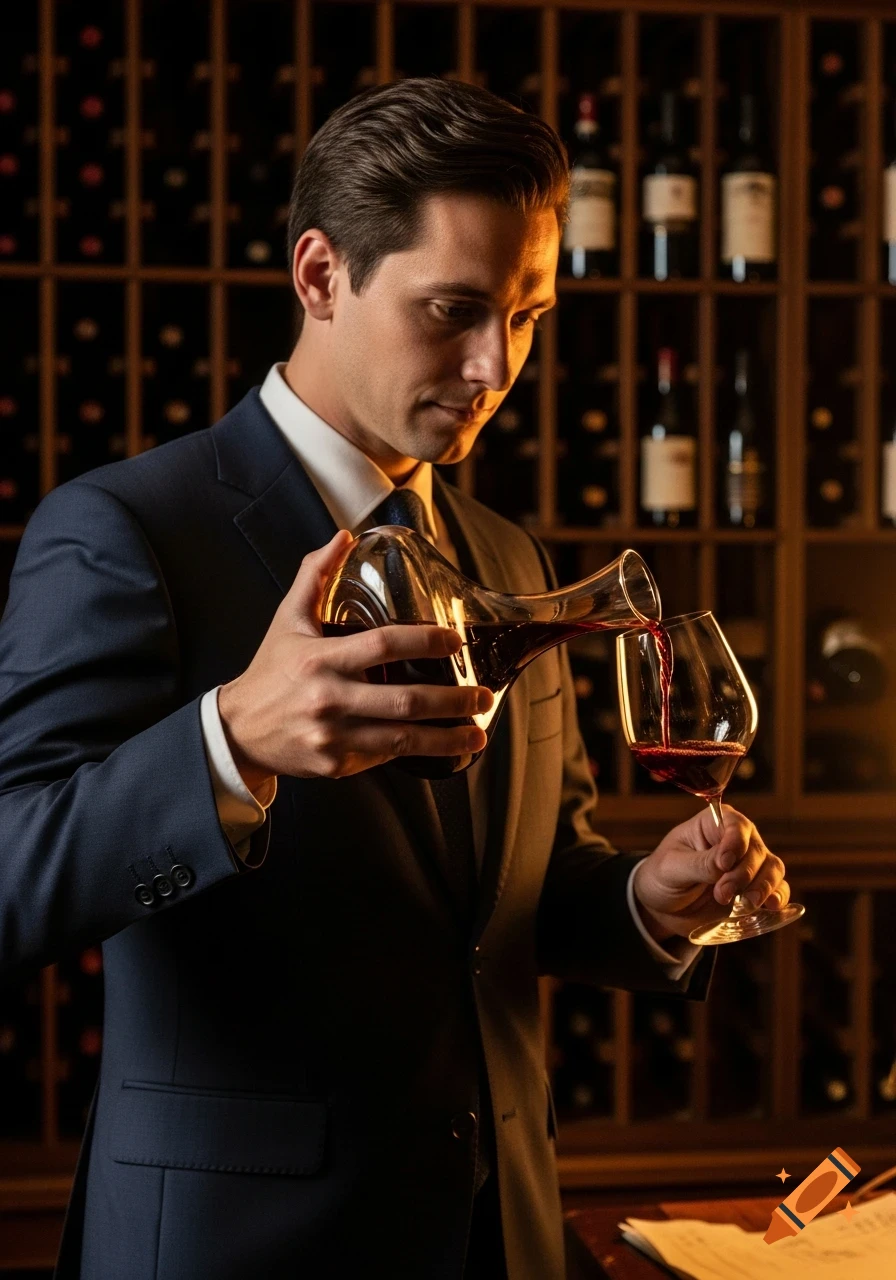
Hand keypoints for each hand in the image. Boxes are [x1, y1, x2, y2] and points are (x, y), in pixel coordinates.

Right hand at [217, 529, 493, 786]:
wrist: (238, 731)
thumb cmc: (270, 671)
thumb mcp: (287, 619)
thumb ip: (314, 575)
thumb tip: (343, 536)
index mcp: (321, 659)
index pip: (383, 645)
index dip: (424, 640)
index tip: (455, 642)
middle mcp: (329, 698)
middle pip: (405, 701)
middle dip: (452, 700)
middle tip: (482, 696)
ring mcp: (333, 736)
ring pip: (402, 739)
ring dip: (446, 738)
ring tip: (477, 733)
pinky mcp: (335, 764)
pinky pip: (383, 757)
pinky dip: (414, 753)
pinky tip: (441, 747)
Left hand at [632, 804, 789, 942]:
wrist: (663, 906)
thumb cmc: (663, 876)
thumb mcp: (672, 868)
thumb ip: (699, 864)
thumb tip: (727, 862)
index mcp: (714, 824)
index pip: (736, 825)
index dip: (735, 843)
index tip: (723, 864)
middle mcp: (738, 840)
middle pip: (757, 851)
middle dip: (742, 875)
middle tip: (721, 895)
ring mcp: (750, 865)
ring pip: (773, 869)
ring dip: (763, 888)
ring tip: (743, 905)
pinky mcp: (756, 890)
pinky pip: (778, 890)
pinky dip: (778, 898)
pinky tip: (771, 907)